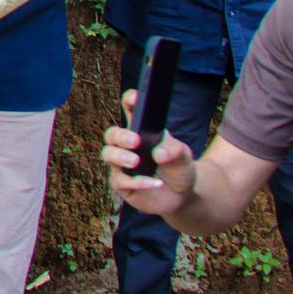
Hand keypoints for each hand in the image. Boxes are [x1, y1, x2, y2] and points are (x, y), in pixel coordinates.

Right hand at [100, 89, 197, 217]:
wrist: (181, 195)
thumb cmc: (178, 169)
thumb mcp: (184, 157)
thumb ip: (175, 151)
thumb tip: (159, 153)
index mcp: (141, 131)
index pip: (131, 111)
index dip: (130, 101)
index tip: (135, 98)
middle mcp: (127, 146)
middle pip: (112, 134)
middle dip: (120, 135)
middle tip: (135, 140)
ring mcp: (121, 165)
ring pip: (108, 155)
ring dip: (120, 156)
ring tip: (135, 161)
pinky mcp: (122, 184)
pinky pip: (121, 181)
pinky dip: (138, 182)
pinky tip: (154, 183)